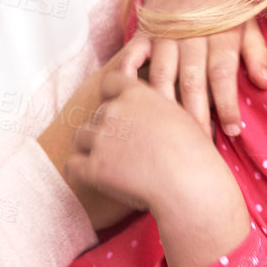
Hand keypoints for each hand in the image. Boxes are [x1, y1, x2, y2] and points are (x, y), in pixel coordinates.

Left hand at [66, 69, 248, 266]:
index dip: (111, 97)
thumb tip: (147, 109)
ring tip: (113, 165)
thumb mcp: (180, 115)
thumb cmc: (194, 155)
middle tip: (126, 150)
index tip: (119, 112)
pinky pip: (71, 166)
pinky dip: (79, 172)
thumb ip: (156, 105)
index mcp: (137, 94)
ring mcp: (101, 138)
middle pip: (96, 114)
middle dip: (106, 129)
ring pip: (80, 137)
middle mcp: (115, 110)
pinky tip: (94, 178)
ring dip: (91, 149)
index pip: (109, 82)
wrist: (191, 185)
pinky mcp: (93, 167)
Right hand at [118, 0, 266, 136]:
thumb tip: (264, 83)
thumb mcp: (247, 21)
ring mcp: (165, 33)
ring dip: (164, 105)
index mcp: (220, 32)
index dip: (227, 104)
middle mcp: (191, 33)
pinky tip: (128, 97)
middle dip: (196, 115)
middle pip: (192, 79)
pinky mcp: (144, 32)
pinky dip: (127, 73)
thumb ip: (255, 52)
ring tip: (167, 134)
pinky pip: (132, 54)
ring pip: (161, 73)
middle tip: (200, 146)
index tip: (233, 131)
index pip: (222, 73)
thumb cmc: (222, 6)